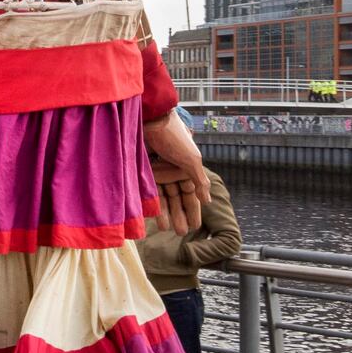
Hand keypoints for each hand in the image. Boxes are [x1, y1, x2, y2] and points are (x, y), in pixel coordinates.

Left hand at [144, 114, 207, 236]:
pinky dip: (152, 204)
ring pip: (163, 196)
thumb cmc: (174, 137)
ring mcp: (157, 171)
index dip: (194, 209)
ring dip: (167, 213)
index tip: (195, 226)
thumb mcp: (191, 159)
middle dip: (180, 215)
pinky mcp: (143, 170)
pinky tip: (152, 217)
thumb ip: (200, 181)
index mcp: (187, 168)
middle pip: (177, 197)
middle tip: (181, 233)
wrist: (150, 119)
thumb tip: (209, 201)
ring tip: (167, 230)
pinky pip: (149, 191)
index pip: (192, 193)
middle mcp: (172, 170)